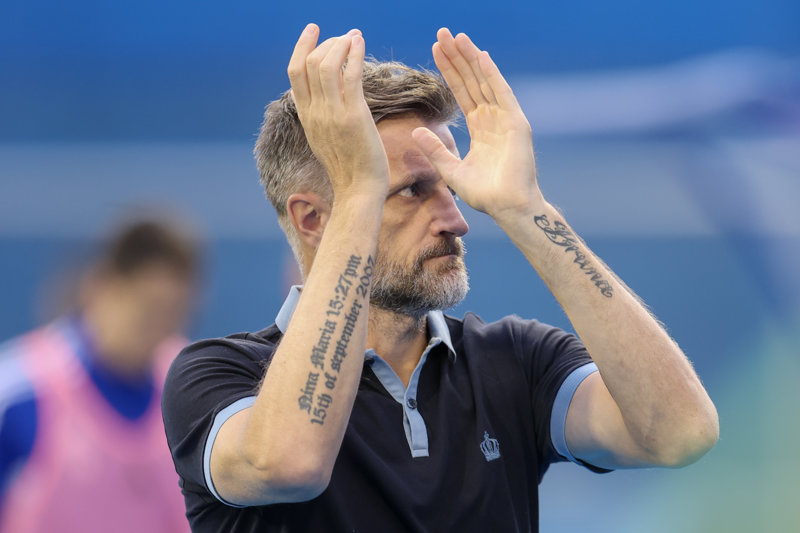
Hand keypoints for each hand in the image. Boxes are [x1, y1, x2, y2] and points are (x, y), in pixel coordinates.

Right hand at [287, 24, 389, 200]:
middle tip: (344, 37)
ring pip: (326, 64)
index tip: (314, 31)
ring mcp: (332, 114)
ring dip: (340, 44)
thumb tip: (320, 93)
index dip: (302, 47)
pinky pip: (350, 75)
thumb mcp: (325, 137)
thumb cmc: (349, 166)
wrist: (359, 190)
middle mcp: (315, 112)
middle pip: (308, 63)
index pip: (294, 73)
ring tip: (354, 37)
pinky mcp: (353, 116)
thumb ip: (321, 114)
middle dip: (326, 42)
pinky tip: (360, 42)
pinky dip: (354, 53)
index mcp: (307, 116)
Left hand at [412, 28, 543, 220]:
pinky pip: (501, 93)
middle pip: (471, 81)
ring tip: (457, 36)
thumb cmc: (484, 194)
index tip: (435, 51)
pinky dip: (491, 74)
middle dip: (457, 57)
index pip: (461, 92)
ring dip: (471, 58)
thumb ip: (435, 150)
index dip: (449, 71)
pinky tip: (480, 56)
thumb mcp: (451, 170)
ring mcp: (506, 119)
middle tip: (443, 33)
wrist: (507, 207)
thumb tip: (416, 131)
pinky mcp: (516, 123)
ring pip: (484, 81)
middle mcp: (493, 119)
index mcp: (480, 128)